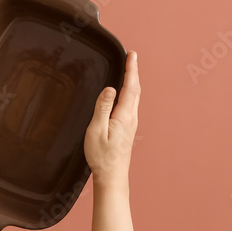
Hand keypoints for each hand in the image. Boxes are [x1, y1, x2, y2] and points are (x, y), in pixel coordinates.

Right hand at [84, 50, 140, 189]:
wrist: (112, 175)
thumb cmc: (102, 156)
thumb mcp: (96, 131)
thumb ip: (103, 108)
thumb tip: (110, 89)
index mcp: (124, 116)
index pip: (130, 87)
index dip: (131, 69)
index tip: (131, 54)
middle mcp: (131, 117)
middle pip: (135, 90)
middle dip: (133, 72)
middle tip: (131, 56)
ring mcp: (131, 123)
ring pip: (134, 97)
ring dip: (132, 81)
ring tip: (128, 69)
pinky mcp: (128, 128)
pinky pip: (131, 104)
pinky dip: (129, 92)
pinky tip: (124, 92)